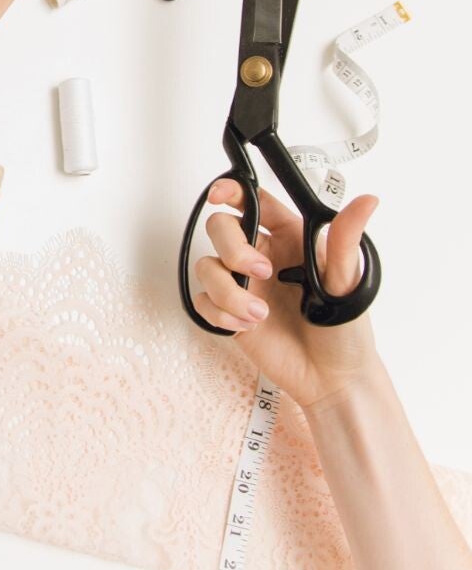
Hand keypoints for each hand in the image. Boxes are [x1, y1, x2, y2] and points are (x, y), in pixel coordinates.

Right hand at [193, 179, 379, 409]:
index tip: (220, 196)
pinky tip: (245, 325)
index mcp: (291, 238)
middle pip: (221, 228)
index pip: (254, 200)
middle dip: (233, 249)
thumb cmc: (346, 330)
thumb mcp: (348, 283)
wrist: (332, 379)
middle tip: (261, 274)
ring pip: (208, 266)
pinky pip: (203, 301)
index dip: (231, 190)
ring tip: (258, 315)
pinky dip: (219, 313)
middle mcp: (262, 256)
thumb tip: (367, 203)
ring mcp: (244, 285)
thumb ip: (346, 240)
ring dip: (228, 292)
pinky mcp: (229, 313)